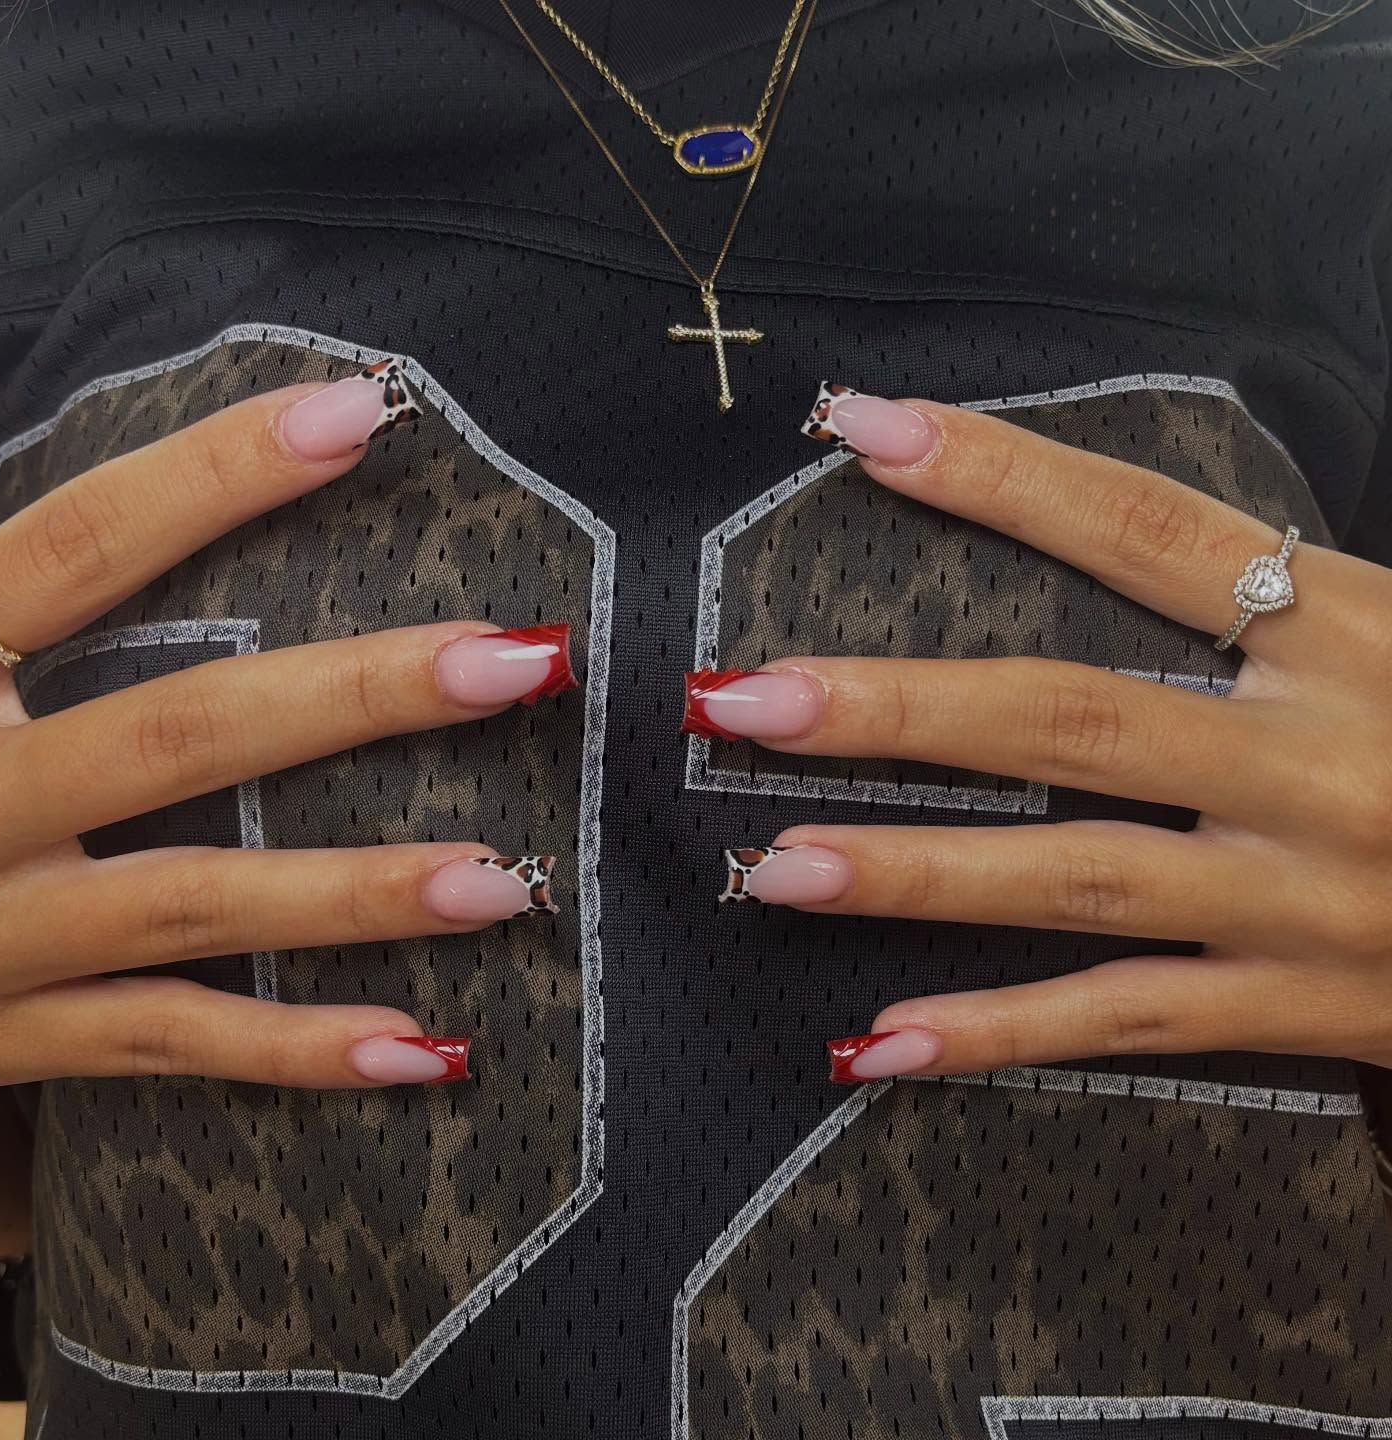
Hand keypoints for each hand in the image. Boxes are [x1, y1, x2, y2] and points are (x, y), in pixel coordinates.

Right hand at [0, 368, 571, 1091]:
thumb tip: (146, 499)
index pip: (69, 550)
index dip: (210, 477)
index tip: (362, 414)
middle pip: (176, 732)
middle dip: (356, 695)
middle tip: (523, 660)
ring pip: (194, 906)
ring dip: (360, 894)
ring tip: (509, 876)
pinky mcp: (5, 1042)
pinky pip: (169, 1048)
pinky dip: (296, 1056)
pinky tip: (428, 1049)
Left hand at [690, 385, 1391, 1080]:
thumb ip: (1270, 592)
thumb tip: (1084, 517)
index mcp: (1356, 630)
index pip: (1145, 531)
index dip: (1000, 475)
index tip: (861, 429)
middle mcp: (1319, 756)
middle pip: (1070, 717)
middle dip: (898, 710)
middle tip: (741, 700)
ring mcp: (1302, 894)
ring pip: (1074, 880)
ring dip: (912, 874)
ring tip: (771, 866)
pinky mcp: (1298, 1008)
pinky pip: (1122, 1023)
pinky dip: (995, 1038)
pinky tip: (874, 1047)